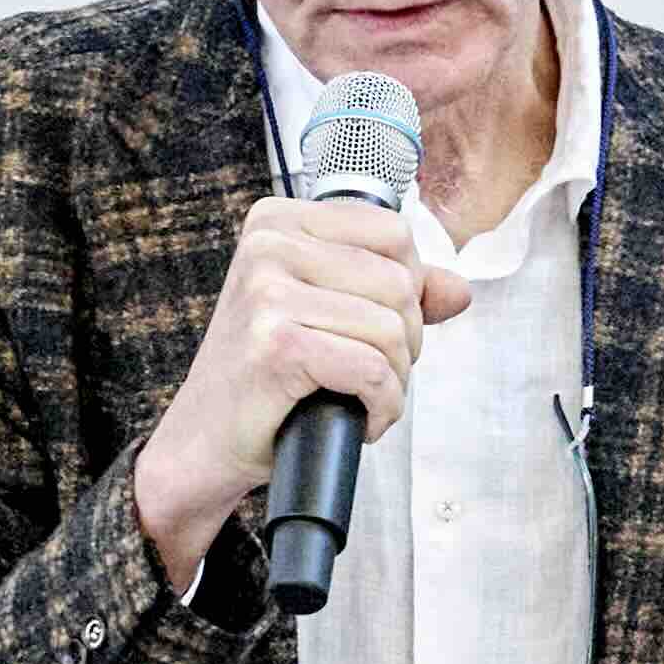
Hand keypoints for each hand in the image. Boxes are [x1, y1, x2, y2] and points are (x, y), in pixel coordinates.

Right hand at [128, 192, 459, 588]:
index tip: (376, 330)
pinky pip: (374, 371)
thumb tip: (459, 289)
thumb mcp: (329, 317)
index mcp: (278, 221)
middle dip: (406, 342)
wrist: (203, 443)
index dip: (410, 290)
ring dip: (395, 381)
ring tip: (360, 398)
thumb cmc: (266, 380)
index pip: (394, 233)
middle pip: (401, 281)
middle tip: (370, 376)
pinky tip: (356, 420)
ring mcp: (268, 292)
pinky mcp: (278, 344)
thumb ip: (395, 294)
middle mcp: (268, 245)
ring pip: (393, 329)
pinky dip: (382, 407)